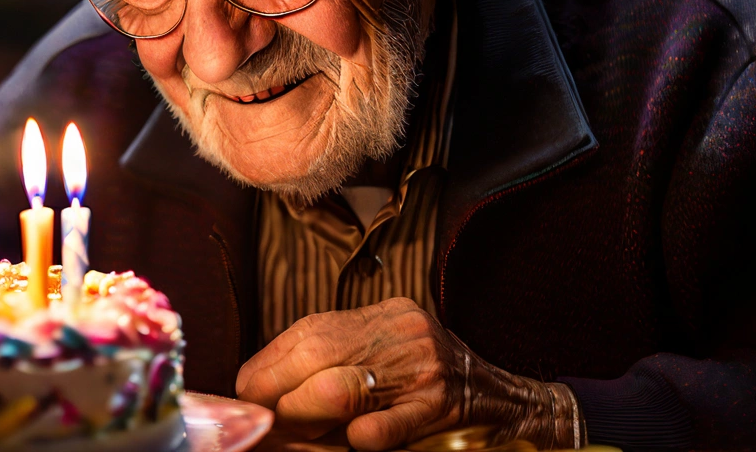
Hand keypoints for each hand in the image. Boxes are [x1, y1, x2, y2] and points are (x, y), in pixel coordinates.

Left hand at [235, 299, 581, 449]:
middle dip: (276, 392)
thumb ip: (330, 367)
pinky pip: (385, 424)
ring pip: (341, 386)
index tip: (244, 395)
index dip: (267, 367)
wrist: (511, 404)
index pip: (305, 333)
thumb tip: (262, 392)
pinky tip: (352, 443)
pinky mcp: (441, 403)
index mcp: (379, 316)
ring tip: (290, 434)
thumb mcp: (382, 360)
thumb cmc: (431, 387)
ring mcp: (423, 364)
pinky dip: (358, 437)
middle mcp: (399, 329)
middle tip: (259, 421)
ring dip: (304, 415)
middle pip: (315, 353)